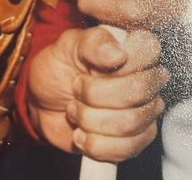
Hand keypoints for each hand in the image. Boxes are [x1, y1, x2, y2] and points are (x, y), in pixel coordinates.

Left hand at [27, 27, 167, 162]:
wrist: (43, 102)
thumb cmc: (58, 67)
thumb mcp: (66, 46)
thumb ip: (91, 43)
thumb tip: (118, 53)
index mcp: (132, 49)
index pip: (148, 49)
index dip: (120, 61)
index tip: (89, 67)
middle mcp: (146, 80)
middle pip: (140, 89)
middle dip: (95, 92)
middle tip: (75, 88)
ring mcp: (144, 112)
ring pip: (131, 122)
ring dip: (90, 118)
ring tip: (73, 109)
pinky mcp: (135, 141)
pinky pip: (125, 149)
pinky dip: (93, 143)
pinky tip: (80, 133)